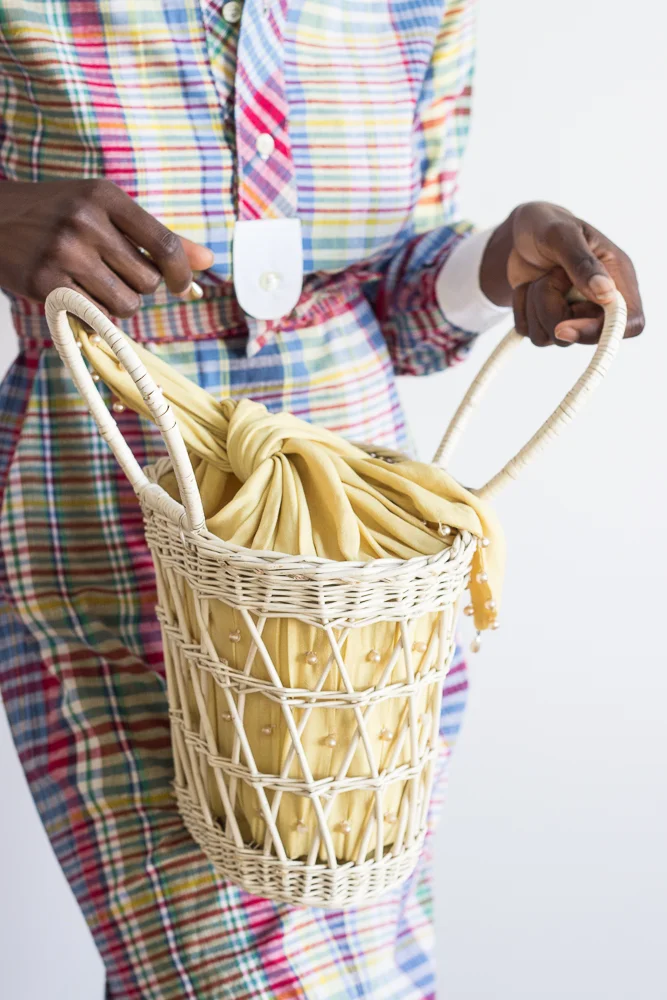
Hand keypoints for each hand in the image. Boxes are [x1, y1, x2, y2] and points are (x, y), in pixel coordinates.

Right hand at [0, 179, 213, 316]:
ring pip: (126, 304)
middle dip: (140, 286)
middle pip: (148, 281)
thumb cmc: (54, 214)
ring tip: (96, 285)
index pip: (165, 245)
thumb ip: (155, 236)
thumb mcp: (102, 210)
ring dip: (119, 304)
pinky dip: (94, 313)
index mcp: (105, 195)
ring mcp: (64, 252)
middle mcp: (85, 220)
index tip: (181, 286)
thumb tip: (207, 261)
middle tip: (115, 275)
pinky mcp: (45, 283)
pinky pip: (96, 316)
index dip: (181, 274)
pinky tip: (76, 294)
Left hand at [480, 201, 644, 345]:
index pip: (629, 322)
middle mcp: (599, 303)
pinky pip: (530, 334)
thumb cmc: (548, 224)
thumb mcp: (563, 234)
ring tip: (539, 277)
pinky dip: (521, 310)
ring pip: (550, 337)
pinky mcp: (548, 321)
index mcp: (617, 278)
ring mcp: (573, 315)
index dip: (603, 332)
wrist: (521, 233)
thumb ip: (583, 263)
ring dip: (534, 306)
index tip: (567, 326)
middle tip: (548, 275)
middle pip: (581, 336)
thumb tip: (606, 293)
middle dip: (553, 309)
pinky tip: (528, 287)